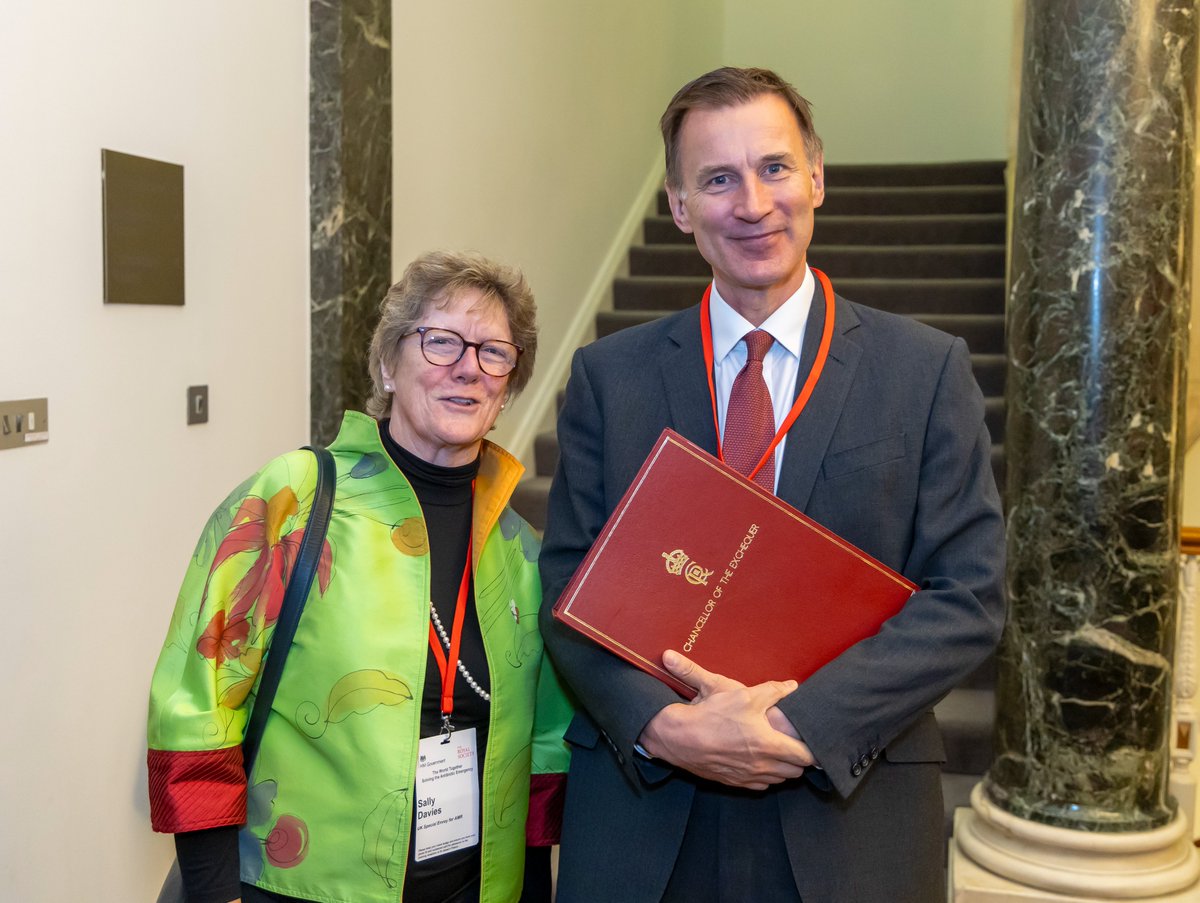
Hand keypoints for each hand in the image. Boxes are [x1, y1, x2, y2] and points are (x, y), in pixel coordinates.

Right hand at [637, 650, 814, 789]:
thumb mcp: (742, 695)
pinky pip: (760, 785)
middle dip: (801, 759)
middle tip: (798, 743)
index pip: (806, 757)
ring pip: (779, 780)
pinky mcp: (734, 782)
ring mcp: (748, 777)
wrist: (678, 738)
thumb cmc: (711, 715)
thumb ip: (772, 691)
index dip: (814, 750)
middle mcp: (762, 766)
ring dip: (784, 768)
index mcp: (769, 745)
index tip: (816, 742)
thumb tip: (792, 686)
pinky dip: (766, 776)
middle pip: (796, 772)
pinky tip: (759, 761)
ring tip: (780, 751)